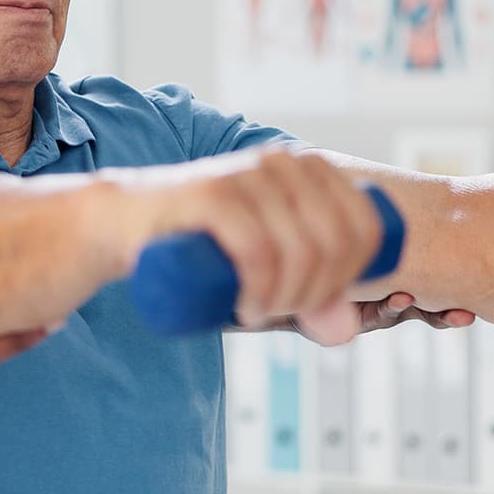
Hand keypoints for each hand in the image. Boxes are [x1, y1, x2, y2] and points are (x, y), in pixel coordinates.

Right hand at [152, 146, 385, 335]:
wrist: (128, 222)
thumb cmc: (205, 245)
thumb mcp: (270, 265)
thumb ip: (311, 294)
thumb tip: (345, 331)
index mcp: (310, 168)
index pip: (365, 227)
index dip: (352, 277)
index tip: (315, 302)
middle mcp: (283, 162)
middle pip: (335, 244)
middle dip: (314, 294)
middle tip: (277, 312)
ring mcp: (247, 174)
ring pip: (299, 250)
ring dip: (285, 299)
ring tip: (256, 313)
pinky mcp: (211, 194)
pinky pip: (258, 250)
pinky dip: (260, 290)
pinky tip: (247, 308)